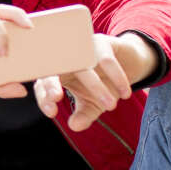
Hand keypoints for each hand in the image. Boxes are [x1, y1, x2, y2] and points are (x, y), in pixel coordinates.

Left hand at [33, 33, 150, 129]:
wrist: (127, 64)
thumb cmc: (104, 85)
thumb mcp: (93, 105)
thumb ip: (83, 115)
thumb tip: (74, 127)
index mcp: (58, 75)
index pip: (42, 86)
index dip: (43, 98)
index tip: (51, 112)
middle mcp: (66, 60)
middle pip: (52, 71)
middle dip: (50, 83)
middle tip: (56, 98)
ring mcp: (82, 50)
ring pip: (83, 68)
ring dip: (95, 87)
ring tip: (110, 106)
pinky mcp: (100, 43)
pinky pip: (106, 60)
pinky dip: (116, 77)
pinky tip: (125, 94)